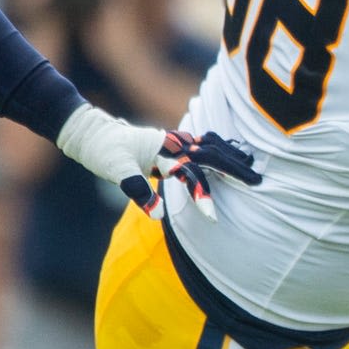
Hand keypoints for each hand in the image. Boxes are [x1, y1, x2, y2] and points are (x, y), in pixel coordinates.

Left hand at [57, 106, 262, 216]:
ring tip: (250, 166)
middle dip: (234, 169)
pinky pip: (201, 144)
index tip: (212, 218)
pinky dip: (218, 148)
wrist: (90, 130)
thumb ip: (136, 190)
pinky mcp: (168, 144)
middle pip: (210, 154)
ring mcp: (171, 141)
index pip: (191, 173)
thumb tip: (158, 214)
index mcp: (162, 149)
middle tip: (257, 182)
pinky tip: (225, 153)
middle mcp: (171, 142)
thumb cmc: (102, 150)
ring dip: (230, 155)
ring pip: (209, 145)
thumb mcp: (115, 170)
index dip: (202, 195)